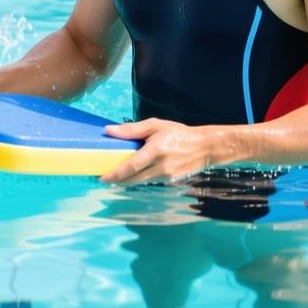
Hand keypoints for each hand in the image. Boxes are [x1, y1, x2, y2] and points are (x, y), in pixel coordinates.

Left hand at [100, 118, 215, 184]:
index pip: (131, 166)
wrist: (205, 147)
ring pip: (140, 182)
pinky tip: (132, 174)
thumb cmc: (178, 133)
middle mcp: (161, 166)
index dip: (115, 174)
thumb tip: (109, 130)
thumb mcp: (156, 125)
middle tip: (103, 178)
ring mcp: (166, 176)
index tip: (102, 178)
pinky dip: (139, 179)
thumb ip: (132, 129)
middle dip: (117, 181)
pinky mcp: (170, 181)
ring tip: (114, 177)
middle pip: (133, 179)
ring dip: (126, 181)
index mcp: (156, 150)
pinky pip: (149, 181)